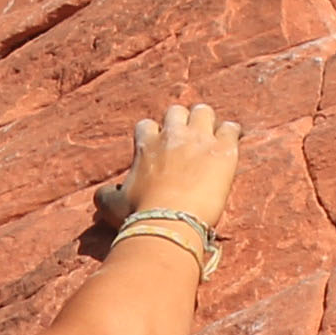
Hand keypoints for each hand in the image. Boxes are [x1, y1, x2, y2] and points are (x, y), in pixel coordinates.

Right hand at [107, 102, 244, 239]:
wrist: (170, 223)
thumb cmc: (139, 216)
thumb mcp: (112, 206)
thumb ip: (105, 195)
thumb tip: (103, 193)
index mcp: (146, 144)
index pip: (146, 125)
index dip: (153, 134)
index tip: (158, 147)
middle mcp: (172, 134)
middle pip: (177, 111)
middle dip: (181, 122)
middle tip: (186, 139)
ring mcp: (199, 139)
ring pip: (204, 112)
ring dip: (206, 122)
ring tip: (210, 137)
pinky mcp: (223, 150)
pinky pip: (232, 129)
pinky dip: (232, 134)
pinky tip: (232, 143)